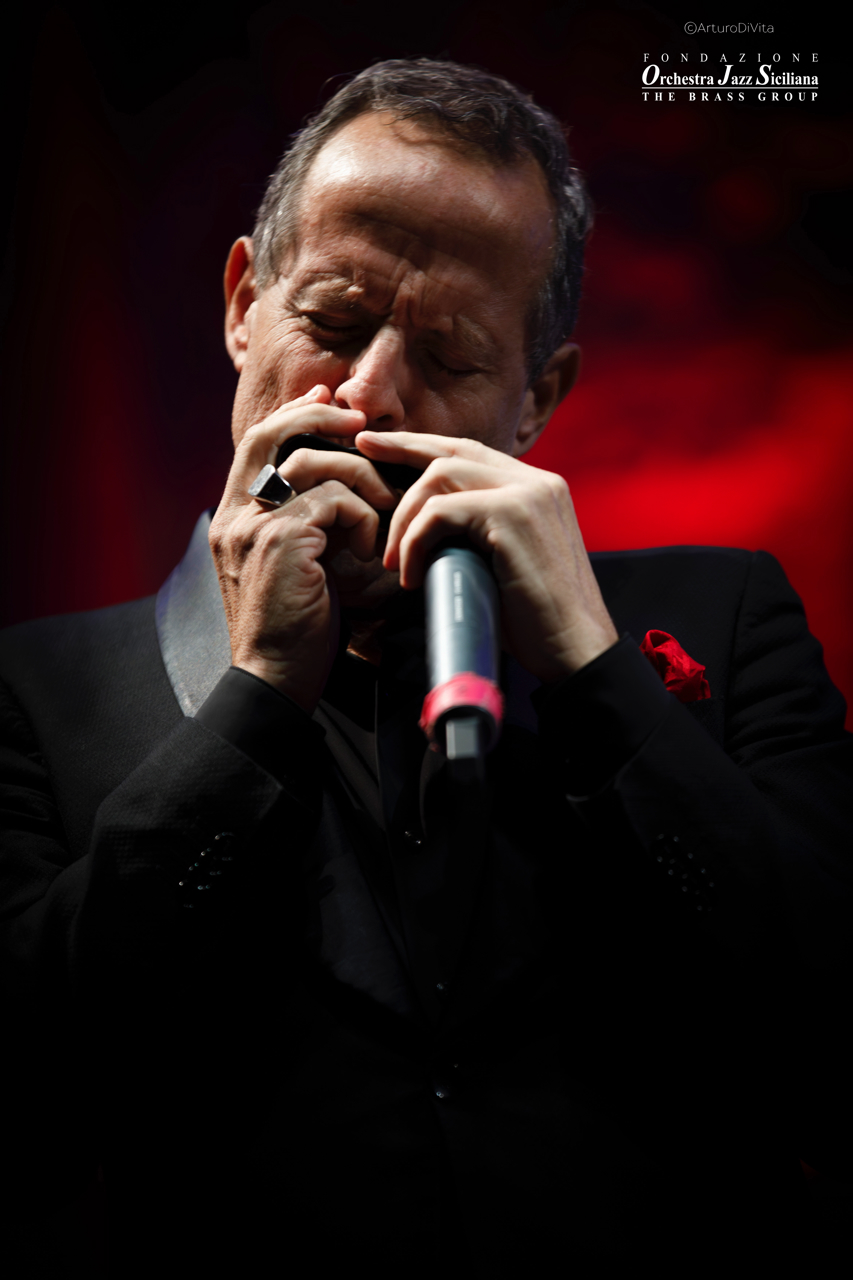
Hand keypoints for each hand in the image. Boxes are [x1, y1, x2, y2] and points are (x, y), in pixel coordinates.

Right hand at [208, 386, 397, 711]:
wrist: (276, 680)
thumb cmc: (297, 630)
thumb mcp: (296, 564)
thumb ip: (304, 521)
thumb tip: (336, 482)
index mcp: (234, 517)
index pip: (258, 443)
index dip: (294, 414)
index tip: (329, 402)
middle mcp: (234, 514)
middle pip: (273, 434)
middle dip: (321, 418)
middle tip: (360, 422)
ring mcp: (253, 525)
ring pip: (315, 464)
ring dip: (361, 479)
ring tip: (382, 511)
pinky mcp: (280, 541)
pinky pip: (334, 499)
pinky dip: (363, 517)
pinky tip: (369, 552)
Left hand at [356, 429, 618, 682]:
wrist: (575, 651)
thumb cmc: (536, 622)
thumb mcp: (504, 564)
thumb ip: (477, 536)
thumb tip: (428, 533)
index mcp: (537, 489)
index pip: (470, 454)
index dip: (422, 447)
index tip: (380, 446)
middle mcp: (536, 481)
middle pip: (452, 451)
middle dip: (401, 449)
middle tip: (362, 455)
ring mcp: (528, 492)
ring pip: (439, 476)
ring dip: (405, 519)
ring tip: (395, 563)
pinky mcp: (513, 514)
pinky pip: (441, 512)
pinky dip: (416, 542)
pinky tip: (414, 576)